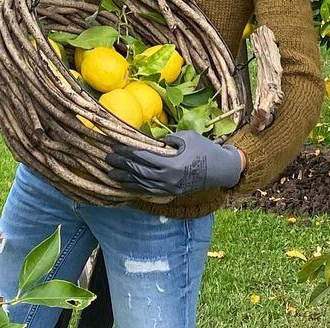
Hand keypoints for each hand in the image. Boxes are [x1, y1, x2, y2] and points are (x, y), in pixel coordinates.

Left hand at [105, 131, 243, 196]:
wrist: (221, 170)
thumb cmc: (205, 149)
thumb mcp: (186, 137)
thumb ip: (167, 141)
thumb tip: (151, 142)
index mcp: (172, 165)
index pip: (143, 158)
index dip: (127, 153)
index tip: (115, 146)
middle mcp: (168, 180)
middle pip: (139, 173)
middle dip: (122, 166)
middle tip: (108, 159)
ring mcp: (170, 189)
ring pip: (142, 185)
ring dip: (126, 179)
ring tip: (111, 174)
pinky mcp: (172, 193)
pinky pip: (150, 191)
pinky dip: (137, 188)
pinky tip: (128, 185)